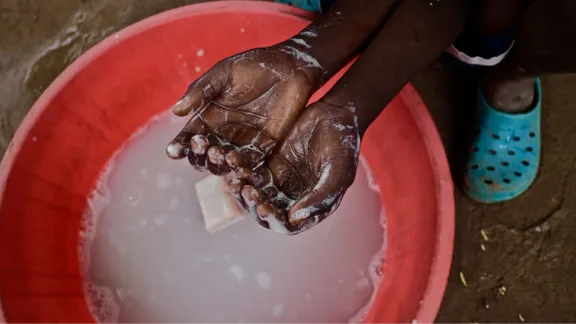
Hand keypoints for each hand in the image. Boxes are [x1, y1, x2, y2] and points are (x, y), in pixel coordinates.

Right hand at [165, 46, 321, 174]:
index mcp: (208, 117)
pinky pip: (252, 164)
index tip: (173, 151)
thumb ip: (202, 91)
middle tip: (203, 149)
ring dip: (221, 165)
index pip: (190, 136)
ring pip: (227, 163)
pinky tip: (242, 173)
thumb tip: (176, 111)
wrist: (290, 66)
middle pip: (206, 155)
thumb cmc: (253, 65)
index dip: (180, 145)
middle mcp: (223, 133)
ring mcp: (244, 142)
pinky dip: (246, 171)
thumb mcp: (224, 73)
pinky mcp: (265, 147)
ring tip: (221, 159)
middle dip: (200, 156)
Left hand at [228, 100, 359, 234]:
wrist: (337, 114)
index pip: (286, 224)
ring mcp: (277, 181)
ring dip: (243, 189)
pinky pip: (250, 170)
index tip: (263, 208)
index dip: (273, 220)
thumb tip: (295, 218)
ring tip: (236, 178)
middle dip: (252, 204)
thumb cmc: (344, 146)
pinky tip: (233, 160)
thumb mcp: (338, 172)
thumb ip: (320, 197)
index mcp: (309, 208)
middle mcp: (291, 198)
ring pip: (254, 192)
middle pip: (265, 210)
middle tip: (244, 190)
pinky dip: (241, 168)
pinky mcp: (267, 163)